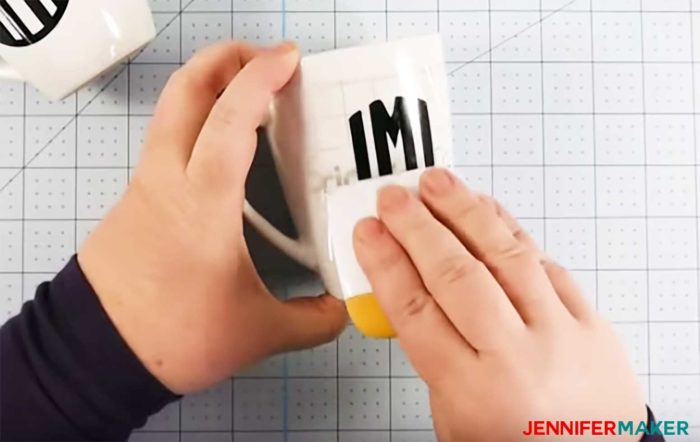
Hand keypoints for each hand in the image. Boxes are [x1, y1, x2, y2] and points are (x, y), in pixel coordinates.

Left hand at [78, 42, 346, 393]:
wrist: (97, 352)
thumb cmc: (175, 335)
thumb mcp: (257, 332)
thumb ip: (311, 320)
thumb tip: (342, 309)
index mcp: (204, 201)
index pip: (231, 118)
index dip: (261, 78)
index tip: (289, 59)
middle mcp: (169, 177)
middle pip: (187, 90)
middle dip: (228, 59)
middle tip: (268, 60)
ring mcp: (146, 182)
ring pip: (172, 109)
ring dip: (210, 85)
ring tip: (251, 93)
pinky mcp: (136, 195)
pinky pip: (168, 137)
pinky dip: (198, 119)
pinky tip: (225, 146)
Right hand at [353, 168, 645, 440]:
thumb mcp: (450, 416)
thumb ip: (429, 353)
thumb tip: (405, 289)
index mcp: (472, 390)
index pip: (416, 310)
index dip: (386, 263)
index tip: (368, 234)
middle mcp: (518, 357)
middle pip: (456, 275)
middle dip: (417, 227)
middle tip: (393, 198)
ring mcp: (561, 335)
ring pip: (505, 255)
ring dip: (465, 211)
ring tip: (436, 183)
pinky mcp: (591, 322)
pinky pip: (545, 263)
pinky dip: (511, 231)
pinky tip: (486, 211)